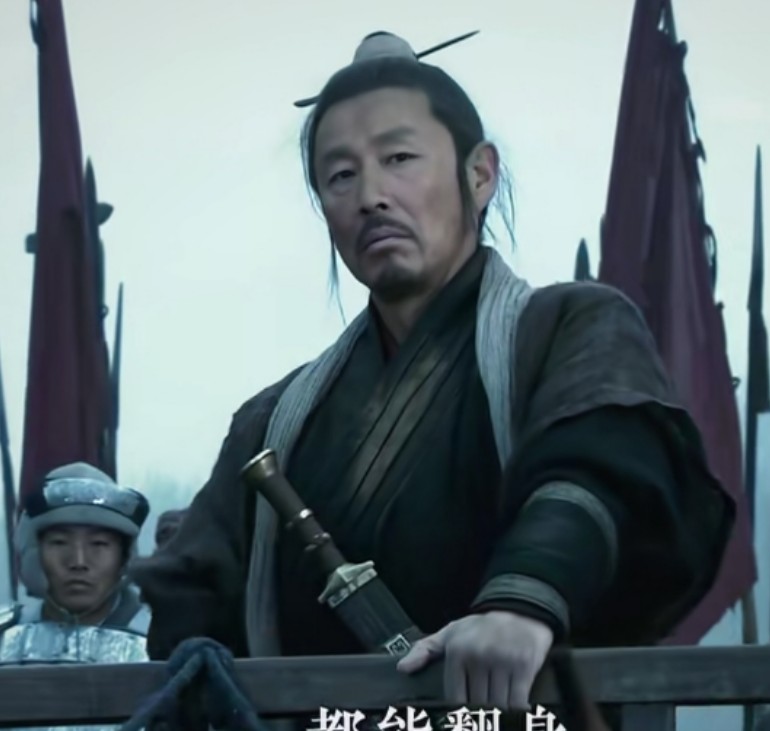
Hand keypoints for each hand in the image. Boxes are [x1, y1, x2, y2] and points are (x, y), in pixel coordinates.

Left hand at [396, 611, 552, 710]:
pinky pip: (518, 702)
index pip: (455, 699)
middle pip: (477, 705)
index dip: (459, 715)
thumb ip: (424, 650)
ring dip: (498, 715)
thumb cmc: (481, 628)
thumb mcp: (450, 633)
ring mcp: (502, 661)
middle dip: (480, 716)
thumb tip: (402, 668)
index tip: (463, 719)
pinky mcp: (524, 666)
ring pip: (498, 707)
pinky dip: (516, 712)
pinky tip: (514, 713)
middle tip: (482, 717)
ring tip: (494, 716)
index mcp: (457, 651)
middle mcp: (478, 656)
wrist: (520, 611)